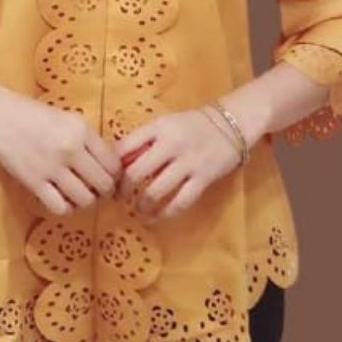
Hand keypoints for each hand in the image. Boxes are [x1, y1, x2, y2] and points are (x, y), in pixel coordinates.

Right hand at [0, 81, 121, 215]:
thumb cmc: (32, 114)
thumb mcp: (68, 118)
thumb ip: (88, 140)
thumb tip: (109, 165)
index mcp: (82, 130)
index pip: (114, 164)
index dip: (116, 176)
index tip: (111, 178)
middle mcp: (71, 149)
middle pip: (104, 184)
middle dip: (105, 191)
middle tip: (97, 189)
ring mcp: (52, 167)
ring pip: (85, 199)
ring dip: (85, 201)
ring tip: (78, 194)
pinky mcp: (34, 182)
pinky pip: (60, 207)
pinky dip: (65, 208)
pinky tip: (62, 199)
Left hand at [114, 107, 242, 219]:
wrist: (231, 123)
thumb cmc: (191, 125)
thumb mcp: (163, 124)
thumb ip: (142, 141)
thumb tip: (115, 164)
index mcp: (157, 127)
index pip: (123, 148)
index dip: (112, 168)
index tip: (109, 178)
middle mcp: (170, 144)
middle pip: (135, 173)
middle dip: (122, 191)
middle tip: (119, 198)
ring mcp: (188, 162)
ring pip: (155, 192)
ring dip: (141, 206)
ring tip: (136, 210)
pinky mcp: (203, 178)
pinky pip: (179, 202)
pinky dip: (164, 214)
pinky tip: (155, 217)